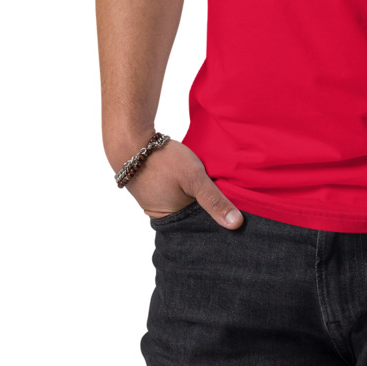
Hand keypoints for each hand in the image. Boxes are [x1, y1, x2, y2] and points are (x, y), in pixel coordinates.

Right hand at [117, 136, 243, 227]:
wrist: (130, 141)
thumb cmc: (162, 160)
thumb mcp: (194, 178)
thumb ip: (214, 200)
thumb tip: (236, 224)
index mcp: (171, 220)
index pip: (201, 224)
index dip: (216, 217)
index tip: (232, 209)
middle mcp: (161, 214)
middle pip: (192, 213)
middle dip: (206, 205)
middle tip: (224, 193)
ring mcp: (154, 201)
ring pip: (183, 200)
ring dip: (194, 193)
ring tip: (208, 184)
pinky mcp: (152, 188)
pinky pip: (173, 190)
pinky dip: (183, 185)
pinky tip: (191, 177)